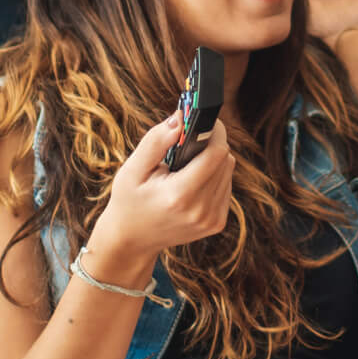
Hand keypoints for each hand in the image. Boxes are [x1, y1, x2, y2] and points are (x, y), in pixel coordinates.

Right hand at [87, 112, 236, 279]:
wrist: (132, 240)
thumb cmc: (129, 201)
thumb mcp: (132, 170)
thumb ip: (155, 142)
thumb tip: (180, 118)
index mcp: (180, 196)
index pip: (216, 154)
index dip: (214, 132)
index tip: (204, 120)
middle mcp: (201, 211)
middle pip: (225, 160)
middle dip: (211, 144)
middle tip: (192, 138)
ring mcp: (211, 220)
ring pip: (228, 172)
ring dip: (213, 160)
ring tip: (188, 163)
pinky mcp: (217, 223)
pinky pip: (226, 186)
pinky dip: (214, 177)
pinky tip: (193, 180)